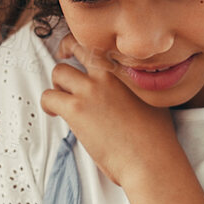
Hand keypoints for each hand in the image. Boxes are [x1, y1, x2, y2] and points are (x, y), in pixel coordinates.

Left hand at [40, 33, 180, 186]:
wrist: (150, 160)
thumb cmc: (155, 140)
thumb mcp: (155, 103)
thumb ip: (141, 93)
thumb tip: (137, 96)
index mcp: (126, 71)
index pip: (99, 45)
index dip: (83, 43)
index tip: (75, 48)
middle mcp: (107, 76)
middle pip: (76, 48)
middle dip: (66, 52)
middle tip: (63, 59)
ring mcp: (90, 90)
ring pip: (59, 72)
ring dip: (57, 84)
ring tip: (63, 99)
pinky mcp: (76, 110)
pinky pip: (49, 97)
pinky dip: (48, 105)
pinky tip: (56, 114)